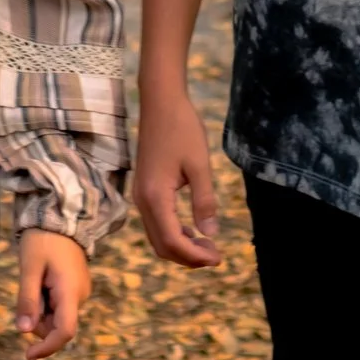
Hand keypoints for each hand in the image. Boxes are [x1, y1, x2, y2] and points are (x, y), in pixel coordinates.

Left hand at [14, 229, 89, 359]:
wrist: (60, 216)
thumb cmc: (43, 239)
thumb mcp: (30, 268)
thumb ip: (27, 300)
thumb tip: (24, 331)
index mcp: (70, 292)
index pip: (65, 332)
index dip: (47, 348)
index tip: (28, 354)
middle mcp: (80, 296)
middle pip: (57, 325)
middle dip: (38, 319)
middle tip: (27, 289)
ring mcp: (80, 291)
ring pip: (56, 316)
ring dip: (41, 308)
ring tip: (35, 279)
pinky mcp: (76, 287)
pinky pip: (59, 304)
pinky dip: (46, 300)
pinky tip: (41, 280)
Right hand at [131, 85, 221, 266]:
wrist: (160, 102)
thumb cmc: (182, 129)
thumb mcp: (199, 165)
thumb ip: (204, 201)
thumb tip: (211, 234)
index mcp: (155, 197)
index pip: (172, 241)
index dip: (195, 256)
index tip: (219, 257)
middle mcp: (142, 201)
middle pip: (162, 246)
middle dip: (188, 257)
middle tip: (216, 255)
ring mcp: (140, 196)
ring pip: (157, 237)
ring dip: (181, 247)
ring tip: (208, 245)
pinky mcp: (144, 189)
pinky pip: (156, 223)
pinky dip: (173, 234)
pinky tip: (193, 230)